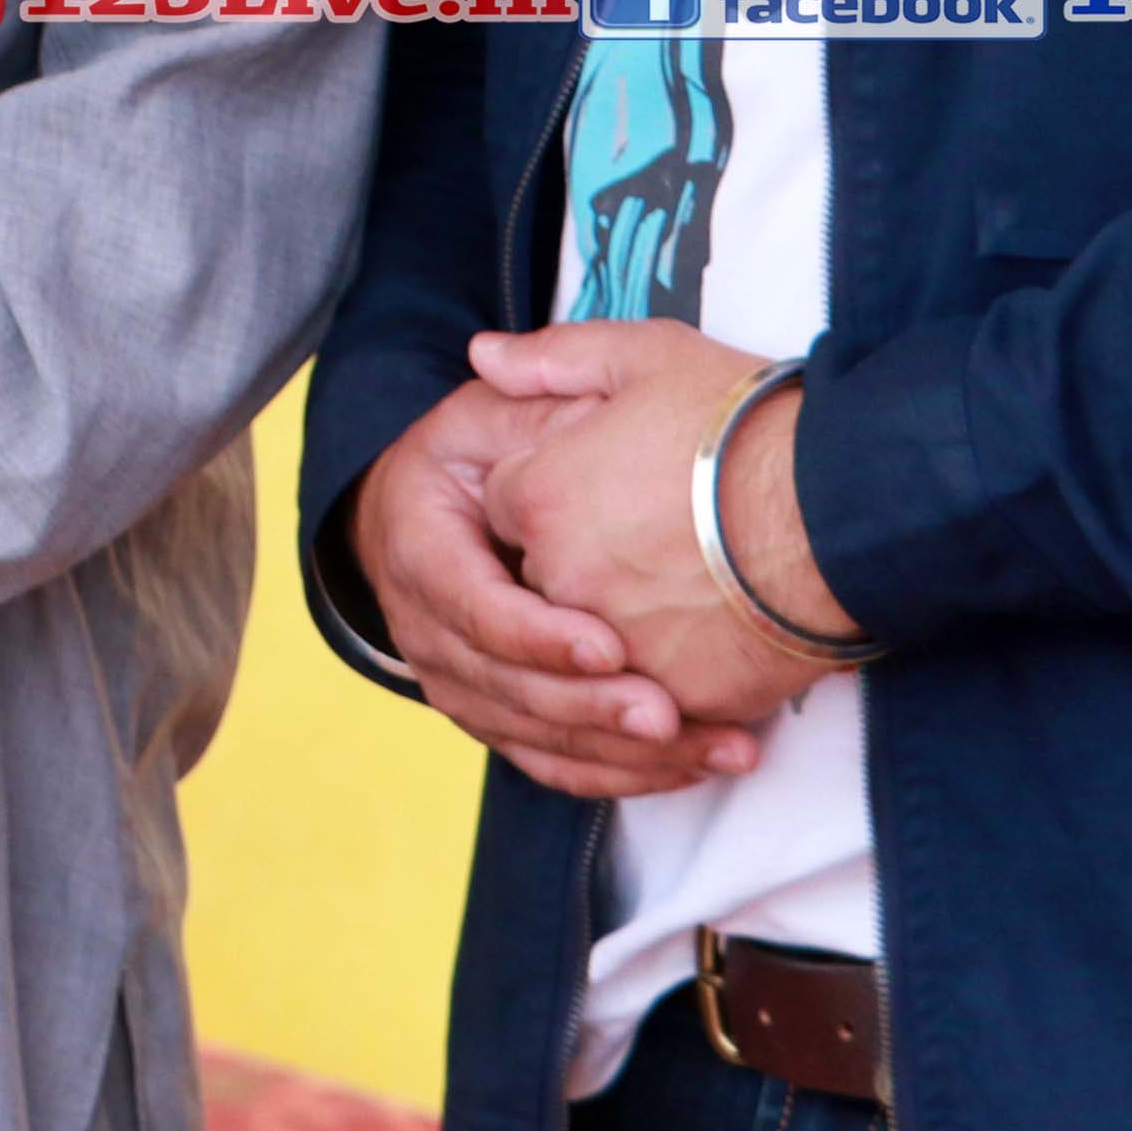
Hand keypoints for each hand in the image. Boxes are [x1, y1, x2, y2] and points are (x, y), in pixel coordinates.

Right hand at [348, 377, 762, 799]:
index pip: (470, 603)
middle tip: (666, 713)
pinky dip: (624, 774)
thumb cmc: (486, 449)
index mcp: (419, 544)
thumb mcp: (503, 403)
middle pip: (502, 688)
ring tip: (712, 747)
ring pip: (534, 739)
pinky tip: (696, 765)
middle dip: (588, 709)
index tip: (606, 646)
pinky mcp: (501, 717)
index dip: (535, 633)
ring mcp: (458, 681)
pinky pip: (555, 764)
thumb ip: (528, 379)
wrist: (442, 511)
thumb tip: (495, 356)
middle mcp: (425, 627)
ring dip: (623, 755)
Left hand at [465, 320, 855, 724]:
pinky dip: (673, 676)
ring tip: (686, 591)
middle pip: (542, 580)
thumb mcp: (648, 357)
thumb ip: (555, 358)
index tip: (600, 484)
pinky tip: (711, 640)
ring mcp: (619, 647)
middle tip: (651, 535)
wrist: (844, 506)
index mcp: (544, 499)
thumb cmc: (748, 425)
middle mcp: (564, 579)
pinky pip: (653, 697)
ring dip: (623, 626)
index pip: (507, 505)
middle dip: (578, 562)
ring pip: (595, 648)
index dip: (551, 489)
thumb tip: (484, 357)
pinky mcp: (677, 696)